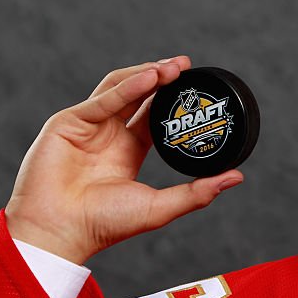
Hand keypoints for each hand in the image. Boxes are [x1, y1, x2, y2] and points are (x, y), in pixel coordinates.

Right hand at [4, 57, 243, 263]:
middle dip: (162, 77)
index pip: (152, 114)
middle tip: (187, 65)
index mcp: (127, 150)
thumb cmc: (103, 225)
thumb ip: (196, 192)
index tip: (195, 83)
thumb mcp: (158, 207)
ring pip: (118, 89)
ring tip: (172, 67)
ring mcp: (87, 126)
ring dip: (145, 75)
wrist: (60, 232)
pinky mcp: (67, 123)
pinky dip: (126, 88)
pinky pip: (102, 100)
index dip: (172, 97)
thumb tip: (237, 176)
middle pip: (137, 95)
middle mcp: (108, 134)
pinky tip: (148, 79)